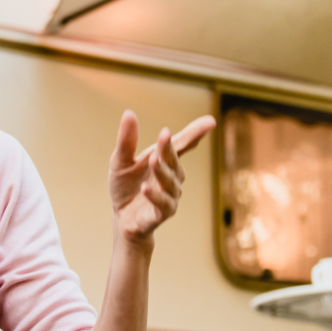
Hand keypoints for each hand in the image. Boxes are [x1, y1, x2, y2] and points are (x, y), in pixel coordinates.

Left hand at [108, 110, 213, 243]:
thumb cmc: (125, 186)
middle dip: (169, 148)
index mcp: (164, 160)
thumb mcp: (120, 161)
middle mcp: (173, 176)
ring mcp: (170, 195)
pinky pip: (162, 203)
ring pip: (170, 182)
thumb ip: (126, 141)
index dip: (196, 133)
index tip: (210, 122)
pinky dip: (154, 195)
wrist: (122, 217)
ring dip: (162, 171)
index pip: (182, 144)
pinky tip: (145, 188)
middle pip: (174, 160)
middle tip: (164, 134)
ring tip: (153, 160)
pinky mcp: (163, 212)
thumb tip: (128, 113)